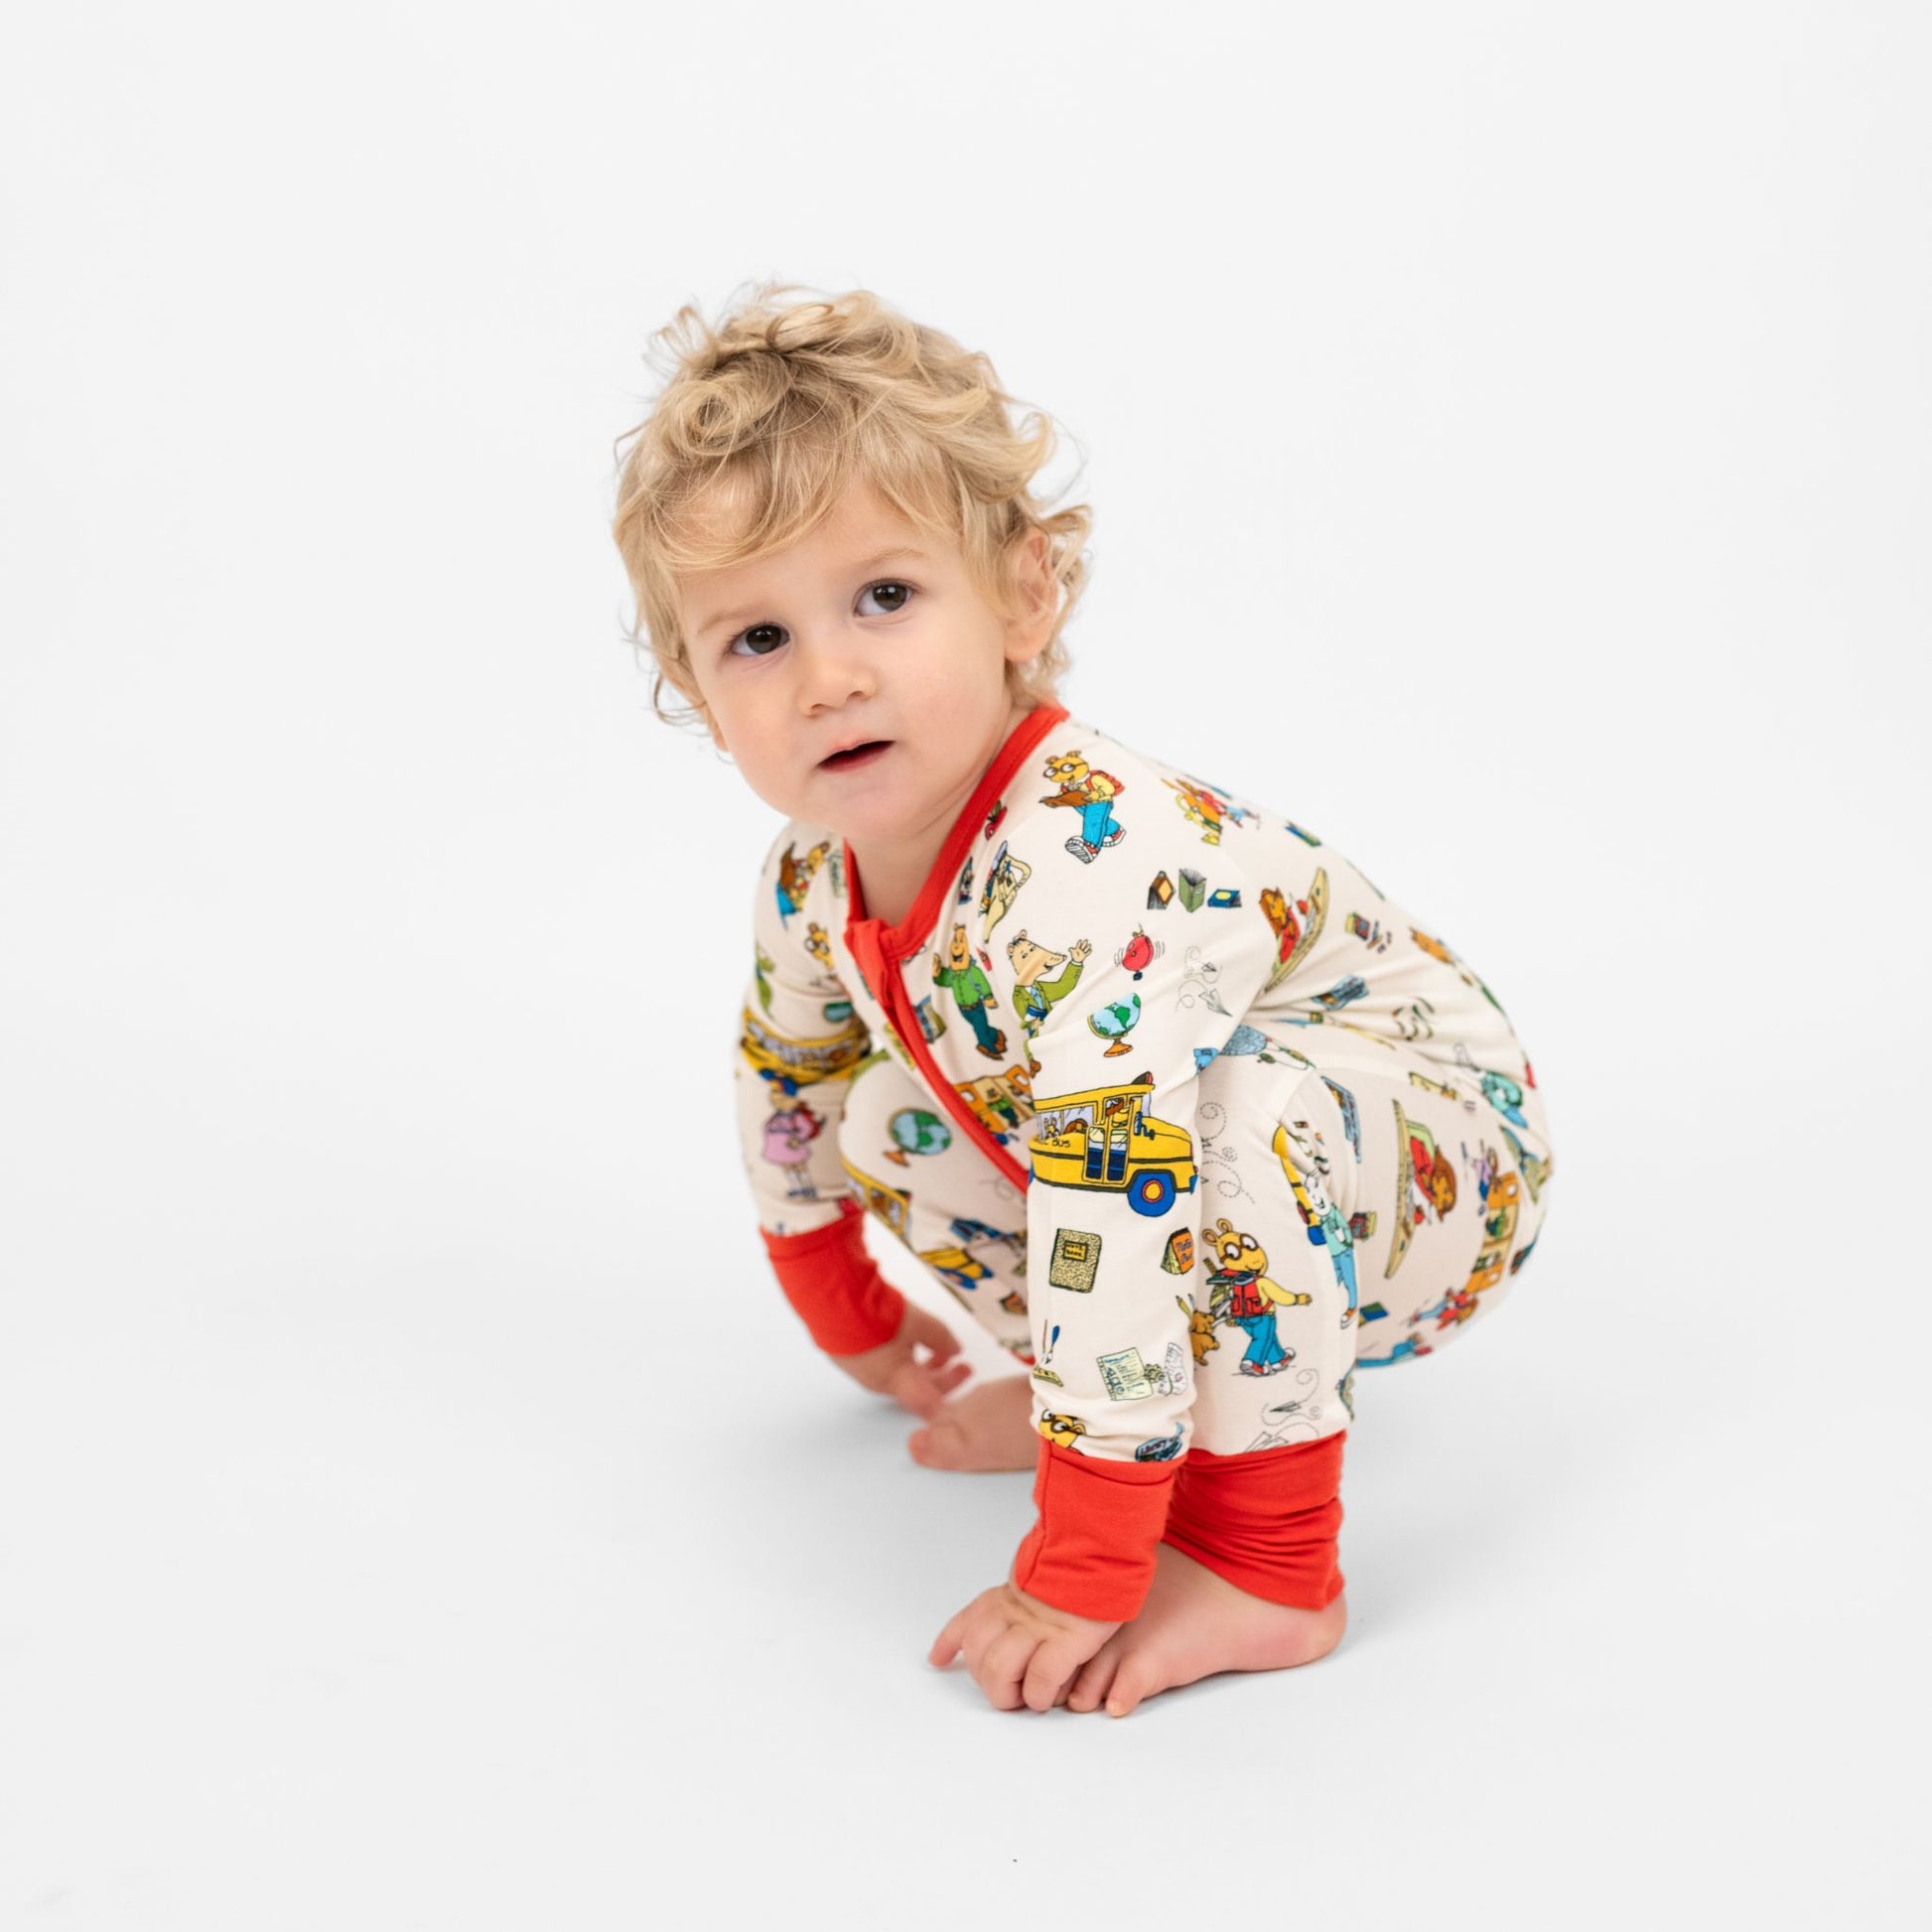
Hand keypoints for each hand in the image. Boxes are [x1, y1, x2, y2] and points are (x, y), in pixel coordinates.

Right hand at [827, 1303, 971, 1418]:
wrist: (832, 1301)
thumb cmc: (877, 1317)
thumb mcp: (921, 1324)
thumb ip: (942, 1339)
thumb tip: (955, 1350)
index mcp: (898, 1382)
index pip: (928, 1405)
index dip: (947, 1399)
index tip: (963, 1385)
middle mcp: (879, 1383)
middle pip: (915, 1388)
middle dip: (940, 1375)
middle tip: (959, 1362)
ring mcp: (860, 1371)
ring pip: (897, 1375)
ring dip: (919, 1364)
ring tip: (933, 1346)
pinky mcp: (847, 1356)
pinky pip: (879, 1364)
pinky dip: (898, 1356)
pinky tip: (902, 1337)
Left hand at [928, 1579, 1121, 1711]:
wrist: (1103, 1548)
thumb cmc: (1078, 1565)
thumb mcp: (1039, 1576)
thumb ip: (1020, 1594)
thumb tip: (1006, 1608)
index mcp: (1005, 1596)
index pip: (966, 1622)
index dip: (949, 1644)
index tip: (939, 1660)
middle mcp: (1012, 1612)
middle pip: (978, 1655)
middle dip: (988, 1682)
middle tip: (1009, 1690)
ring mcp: (1037, 1628)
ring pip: (999, 1670)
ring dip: (1010, 1694)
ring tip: (1028, 1697)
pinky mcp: (1065, 1642)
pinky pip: (1040, 1679)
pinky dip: (1040, 1694)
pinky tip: (1047, 1694)